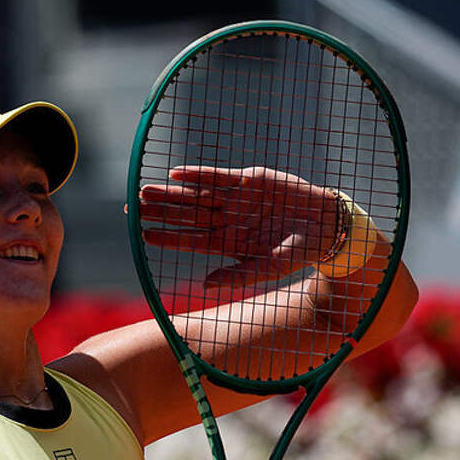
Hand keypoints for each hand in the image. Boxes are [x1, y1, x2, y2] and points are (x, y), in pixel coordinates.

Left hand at [140, 166, 340, 287]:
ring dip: (172, 193)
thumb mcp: (268, 269)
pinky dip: (198, 174)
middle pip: (186, 215)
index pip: (190, 239)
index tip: (143, 235)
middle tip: (133, 208)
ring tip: (145, 191)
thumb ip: (237, 276)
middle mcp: (227, 218)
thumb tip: (205, 286)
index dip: (167, 236)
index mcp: (228, 242)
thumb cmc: (298, 253)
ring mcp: (236, 198)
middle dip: (161, 211)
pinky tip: (176, 173)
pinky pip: (217, 175)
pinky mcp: (249, 179)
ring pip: (196, 194)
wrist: (326, 226)